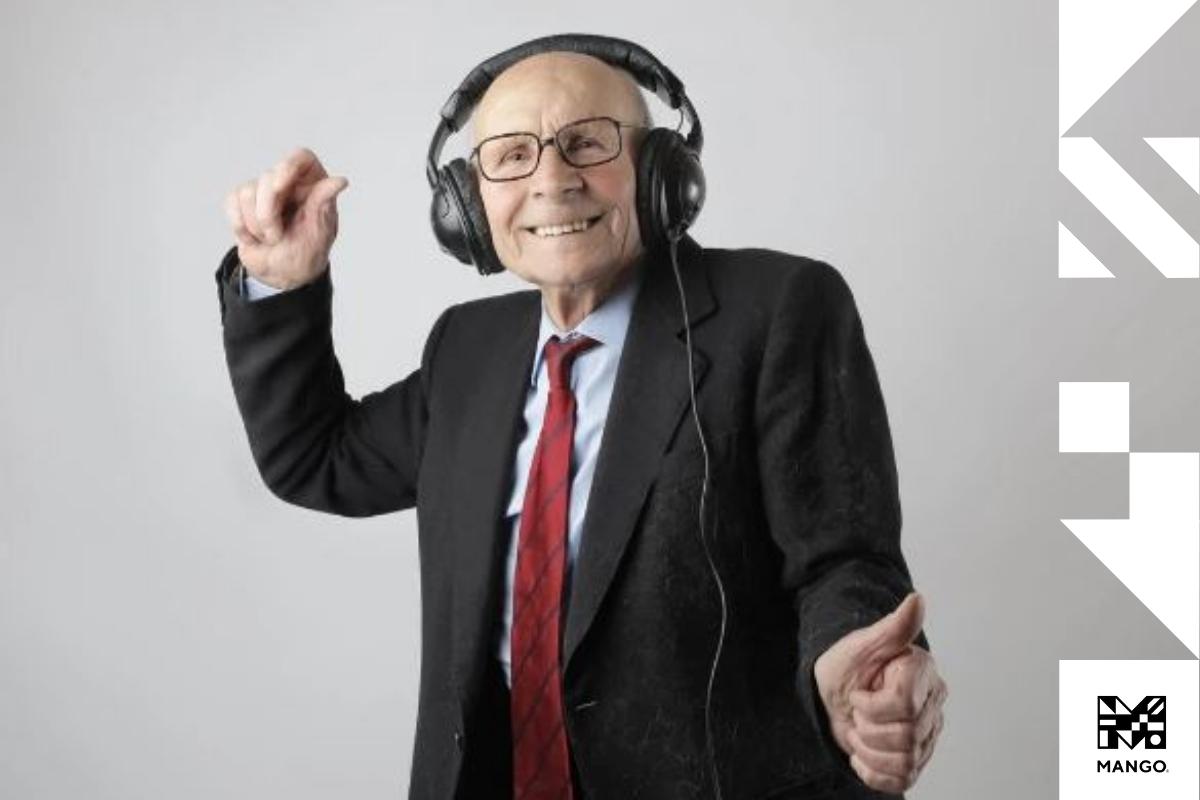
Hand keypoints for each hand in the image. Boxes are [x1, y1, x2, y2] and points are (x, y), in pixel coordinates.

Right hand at [223, 147, 349, 289]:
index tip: (280, 187)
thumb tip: (340, 181)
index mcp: (313, 184)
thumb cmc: (307, 252)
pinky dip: (241, 225)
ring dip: (256, 225)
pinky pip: (232, 202)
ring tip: (271, 239)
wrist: (284, 274)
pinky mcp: (241, 201)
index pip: (301, 157)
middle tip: (278, 236)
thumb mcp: (320, 231)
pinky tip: (254, 238)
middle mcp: (288, 181)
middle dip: (268, 214)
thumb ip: (323, 203)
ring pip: (247, 191)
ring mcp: (263, 190)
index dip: (287, 167)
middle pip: (268, 177)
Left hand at [813, 592, 946, 793]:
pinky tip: (863, 753)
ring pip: (905, 761)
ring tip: (859, 731)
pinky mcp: (916, 759)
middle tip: (857, 713)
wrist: (835, 693)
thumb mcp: (862, 644)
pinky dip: (873, 772)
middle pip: (905, 736)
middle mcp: (933, 704)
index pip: (904, 706)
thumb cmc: (847, 666)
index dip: (871, 706)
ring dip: (869, 750)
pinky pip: (901, 781)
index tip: (858, 693)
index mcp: (923, 673)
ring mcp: (928, 734)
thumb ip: (893, 627)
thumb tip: (917, 599)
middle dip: (868, 727)